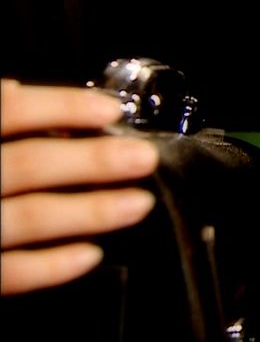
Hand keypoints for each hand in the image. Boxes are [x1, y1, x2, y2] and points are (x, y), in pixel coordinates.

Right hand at [1, 79, 158, 294]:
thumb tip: (15, 89)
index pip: (5, 111)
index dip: (59, 107)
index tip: (109, 111)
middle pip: (27, 165)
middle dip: (92, 162)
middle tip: (142, 159)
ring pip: (27, 218)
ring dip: (89, 212)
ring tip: (137, 204)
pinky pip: (6, 275)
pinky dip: (50, 267)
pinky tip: (90, 255)